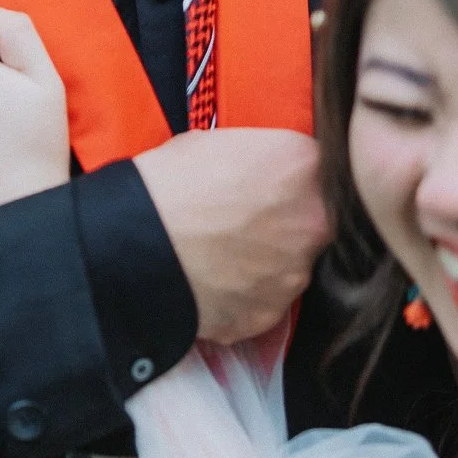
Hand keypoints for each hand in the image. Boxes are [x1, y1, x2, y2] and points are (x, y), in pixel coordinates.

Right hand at [132, 129, 328, 342]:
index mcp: (304, 166)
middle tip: (244, 223)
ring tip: (222, 255)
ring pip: (290, 267)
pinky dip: (245, 296)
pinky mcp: (269, 314)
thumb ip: (263, 159)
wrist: (137, 242)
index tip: (273, 186)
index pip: (321, 171)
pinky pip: (263, 302)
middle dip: (287, 224)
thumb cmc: (171, 180)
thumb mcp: (222, 142)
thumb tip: (267, 174)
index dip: (295, 180)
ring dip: (267, 263)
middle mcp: (315, 222)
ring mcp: (295, 274)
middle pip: (314, 223)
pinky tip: (214, 282)